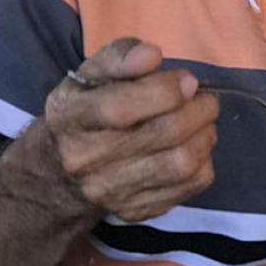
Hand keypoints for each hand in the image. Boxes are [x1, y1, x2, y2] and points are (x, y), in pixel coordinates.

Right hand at [44, 38, 218, 222]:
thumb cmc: (86, 108)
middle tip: (206, 98)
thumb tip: (151, 55)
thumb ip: (120, 57)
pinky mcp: (135, 210)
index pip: (120, 107)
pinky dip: (204, 162)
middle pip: (161, 134)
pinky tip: (195, 147)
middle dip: (198, 110)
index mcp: (71, 117)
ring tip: (204, 121)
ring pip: (180, 164)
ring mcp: (111, 191)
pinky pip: (189, 187)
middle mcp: (85, 159)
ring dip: (205, 136)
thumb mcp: (91, 74)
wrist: (60, 172)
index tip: (187, 80)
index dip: (164, 91)